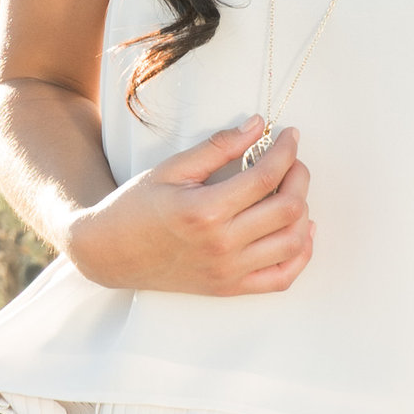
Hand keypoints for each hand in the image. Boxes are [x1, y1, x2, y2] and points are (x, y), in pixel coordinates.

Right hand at [60, 117, 313, 295]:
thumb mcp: (172, 168)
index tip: (290, 135)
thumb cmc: (136, 207)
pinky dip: (300, 254)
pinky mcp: (229, 287)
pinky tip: (299, 231)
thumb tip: (257, 125)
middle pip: (288, 209)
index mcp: (205, 211)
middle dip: (299, 177)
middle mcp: (221, 245)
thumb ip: (219, 147)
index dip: (286, 151)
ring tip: (292, 192)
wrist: (110, 253)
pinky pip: (282, 278)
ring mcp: (228, 271)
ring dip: (303, 212)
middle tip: (293, 161)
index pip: (267, 176)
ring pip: (292, 243)